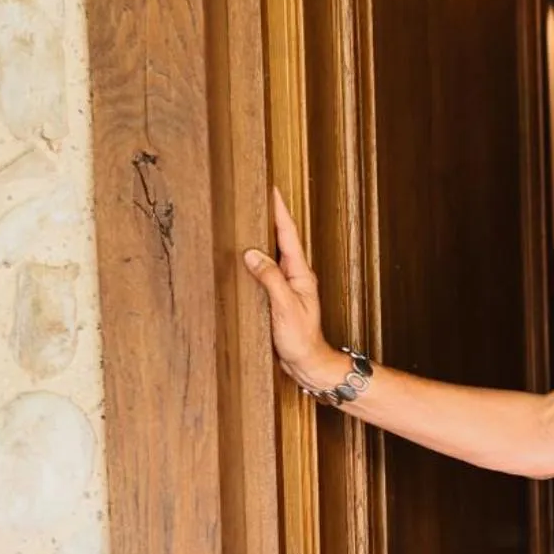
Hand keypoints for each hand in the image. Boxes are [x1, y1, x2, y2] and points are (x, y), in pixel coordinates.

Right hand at [242, 186, 342, 388]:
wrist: (307, 364)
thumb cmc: (301, 339)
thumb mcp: (284, 307)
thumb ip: (270, 279)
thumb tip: (251, 253)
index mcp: (300, 273)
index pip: (288, 234)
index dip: (280, 211)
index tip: (272, 189)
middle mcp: (295, 276)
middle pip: (281, 239)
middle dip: (271, 216)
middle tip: (258, 195)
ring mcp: (287, 286)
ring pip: (272, 254)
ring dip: (262, 236)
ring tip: (249, 217)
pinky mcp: (278, 297)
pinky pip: (266, 271)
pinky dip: (256, 259)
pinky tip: (246, 257)